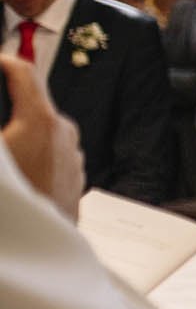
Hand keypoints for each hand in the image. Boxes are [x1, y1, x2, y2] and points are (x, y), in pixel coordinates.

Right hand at [0, 54, 84, 219]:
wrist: (38, 247)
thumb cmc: (14, 195)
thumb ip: (2, 127)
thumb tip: (6, 126)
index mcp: (42, 120)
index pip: (24, 73)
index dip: (4, 61)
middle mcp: (65, 133)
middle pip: (31, 105)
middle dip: (8, 106)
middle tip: (2, 128)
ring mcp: (74, 157)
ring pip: (40, 133)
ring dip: (19, 135)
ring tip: (8, 161)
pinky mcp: (75, 179)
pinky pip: (50, 156)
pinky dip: (30, 156)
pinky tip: (17, 175)